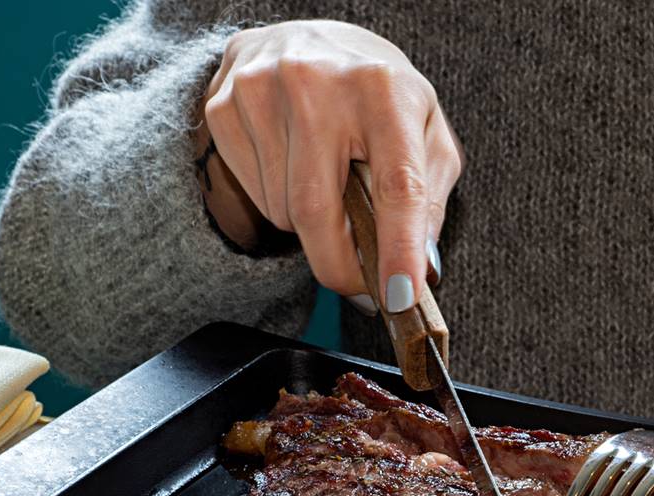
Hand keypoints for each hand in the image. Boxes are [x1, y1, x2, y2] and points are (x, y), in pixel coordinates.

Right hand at [192, 20, 462, 311]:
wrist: (308, 38)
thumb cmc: (377, 93)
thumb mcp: (425, 131)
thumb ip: (430, 197)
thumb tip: (420, 266)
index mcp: (383, 91)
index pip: (396, 185)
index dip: (398, 249)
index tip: (400, 297)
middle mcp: (317, 84)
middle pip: (318, 212)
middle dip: (339, 266)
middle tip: (359, 284)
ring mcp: (261, 92)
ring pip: (282, 211)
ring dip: (310, 224)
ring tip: (329, 182)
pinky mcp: (223, 107)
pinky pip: (253, 195)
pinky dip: (278, 201)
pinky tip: (294, 164)